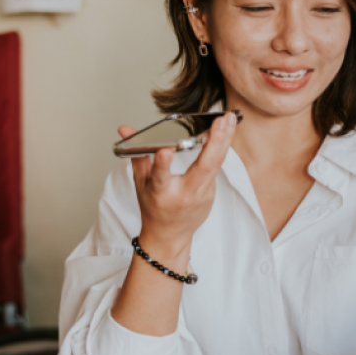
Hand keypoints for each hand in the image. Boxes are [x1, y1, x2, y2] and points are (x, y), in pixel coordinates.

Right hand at [120, 112, 236, 258]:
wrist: (170, 236)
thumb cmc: (154, 208)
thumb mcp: (140, 183)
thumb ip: (137, 153)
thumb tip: (125, 129)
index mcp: (161, 193)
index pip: (161, 178)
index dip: (163, 164)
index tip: (165, 150)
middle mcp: (184, 194)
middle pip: (203, 167)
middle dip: (214, 142)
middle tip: (221, 120)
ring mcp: (201, 195)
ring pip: (216, 164)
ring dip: (224, 140)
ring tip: (230, 119)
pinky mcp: (211, 192)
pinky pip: (217, 167)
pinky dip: (222, 148)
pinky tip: (226, 131)